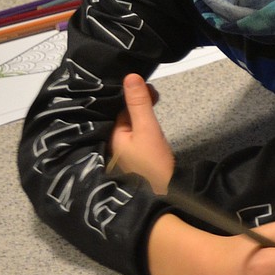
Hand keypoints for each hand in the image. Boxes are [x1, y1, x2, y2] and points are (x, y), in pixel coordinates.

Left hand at [110, 73, 172, 191]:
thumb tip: (130, 76)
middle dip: (136, 104)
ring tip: (155, 103)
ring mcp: (121, 155)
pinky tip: (151, 127)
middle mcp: (110, 145)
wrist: (165, 199)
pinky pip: (133, 138)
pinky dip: (142, 129)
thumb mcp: (147, 129)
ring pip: (128, 127)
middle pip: (121, 117)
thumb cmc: (153, 165)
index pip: (117, 108)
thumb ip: (139, 103)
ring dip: (140, 116)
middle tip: (156, 96)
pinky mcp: (132, 162)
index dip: (132, 96)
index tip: (150, 88)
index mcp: (109, 137)